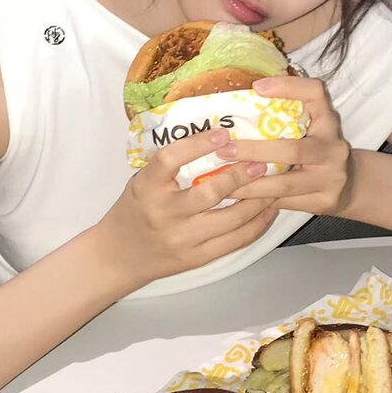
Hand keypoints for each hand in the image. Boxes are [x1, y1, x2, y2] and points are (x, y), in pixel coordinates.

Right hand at [101, 127, 276, 286]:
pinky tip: (269, 211)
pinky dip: (257, 225)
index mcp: (146, 187)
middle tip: (261, 162)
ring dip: (257, 200)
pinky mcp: (197, 258)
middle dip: (240, 175)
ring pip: (230, 219)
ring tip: (273, 184)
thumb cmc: (134, 211)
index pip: (170, 159)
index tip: (223, 134)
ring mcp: (182, 239)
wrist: (118, 257)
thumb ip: (169, 166)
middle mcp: (163, 213)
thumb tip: (215, 139)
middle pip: (209, 192)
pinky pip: (235, 241)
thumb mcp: (142, 182)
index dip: (198, 144)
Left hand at [224, 76, 352, 214]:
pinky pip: (284, 202)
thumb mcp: (311, 128)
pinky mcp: (324, 201)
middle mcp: (333, 148)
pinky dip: (257, 200)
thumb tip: (235, 106)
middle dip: (254, 151)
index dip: (289, 87)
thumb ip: (285, 118)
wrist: (350, 185)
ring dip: (249, 183)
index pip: (315, 93)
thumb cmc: (317, 151)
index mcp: (328, 121)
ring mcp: (331, 177)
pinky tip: (237, 196)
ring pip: (284, 183)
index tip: (257, 87)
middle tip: (224, 150)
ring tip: (222, 180)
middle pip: (293, 149)